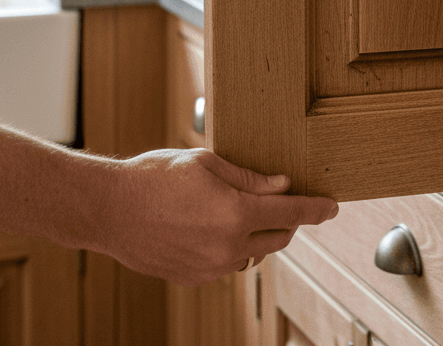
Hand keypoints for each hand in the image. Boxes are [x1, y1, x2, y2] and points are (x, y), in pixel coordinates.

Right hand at [96, 148, 338, 285]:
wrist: (110, 210)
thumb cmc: (154, 178)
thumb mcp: (206, 164)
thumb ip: (249, 178)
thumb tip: (281, 185)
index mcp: (235, 213)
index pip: (291, 212)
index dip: (316, 208)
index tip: (332, 206)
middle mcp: (228, 245)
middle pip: (279, 237)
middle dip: (288, 219)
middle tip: (283, 199)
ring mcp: (211, 267)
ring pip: (253, 252)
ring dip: (258, 233)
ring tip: (240, 209)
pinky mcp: (194, 278)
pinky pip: (227, 263)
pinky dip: (231, 246)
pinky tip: (212, 226)